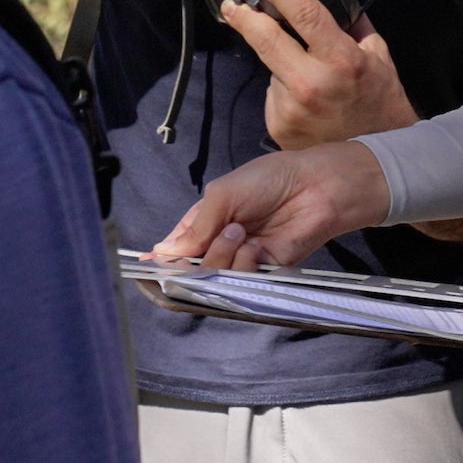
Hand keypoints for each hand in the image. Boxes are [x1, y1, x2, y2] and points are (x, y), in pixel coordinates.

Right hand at [152, 139, 389, 267]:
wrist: (315, 188)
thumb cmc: (269, 180)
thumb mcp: (223, 194)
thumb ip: (196, 226)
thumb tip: (163, 254)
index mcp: (204, 221)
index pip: (174, 249)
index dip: (162, 260)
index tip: (148, 268)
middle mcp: (219, 244)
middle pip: (190, 269)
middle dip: (196, 257)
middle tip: (219, 233)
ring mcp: (240, 259)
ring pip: (214, 278)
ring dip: (224, 256)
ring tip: (243, 232)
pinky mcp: (262, 272)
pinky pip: (241, 282)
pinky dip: (244, 265)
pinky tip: (257, 247)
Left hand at [222, 0, 418, 148]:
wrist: (377, 161)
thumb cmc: (381, 103)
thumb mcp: (379, 57)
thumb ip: (354, 26)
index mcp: (342, 59)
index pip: (304, 13)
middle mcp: (312, 83)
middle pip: (266, 38)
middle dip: (245, 16)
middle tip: (234, 6)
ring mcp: (292, 106)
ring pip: (272, 67)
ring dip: (281, 64)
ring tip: (309, 80)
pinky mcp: (279, 125)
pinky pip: (273, 94)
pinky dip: (283, 90)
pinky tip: (305, 103)